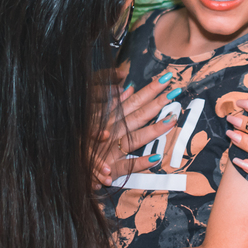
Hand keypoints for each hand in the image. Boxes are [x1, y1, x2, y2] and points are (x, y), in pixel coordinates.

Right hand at [93, 72, 177, 187]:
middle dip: (157, 102)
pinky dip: (140, 163)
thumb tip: (129, 88)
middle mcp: (113, 132)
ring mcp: (112, 150)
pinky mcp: (111, 168)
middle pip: (139, 115)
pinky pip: (127, 166)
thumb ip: (112, 103)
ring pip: (136, 138)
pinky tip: (155, 158)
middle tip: (176, 90)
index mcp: (110, 119)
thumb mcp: (94, 117)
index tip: (167, 78)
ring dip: (154, 129)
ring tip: (172, 120)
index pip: (134, 101)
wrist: (70, 164)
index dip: (151, 89)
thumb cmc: (82, 140)